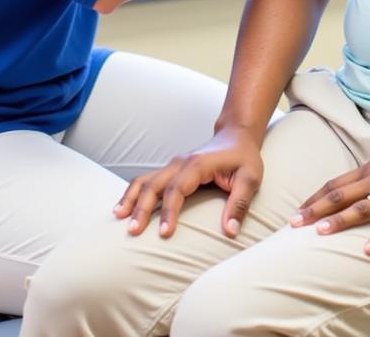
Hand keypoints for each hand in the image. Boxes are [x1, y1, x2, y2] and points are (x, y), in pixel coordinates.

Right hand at [113, 125, 263, 238]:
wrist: (236, 135)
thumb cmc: (244, 158)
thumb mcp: (250, 179)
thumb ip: (239, 204)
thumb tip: (230, 232)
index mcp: (198, 165)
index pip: (177, 189)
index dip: (169, 211)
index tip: (165, 234)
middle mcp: (181, 163)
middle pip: (154, 185)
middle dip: (141, 208)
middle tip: (133, 232)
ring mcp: (173, 165)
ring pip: (145, 180)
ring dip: (131, 198)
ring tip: (119, 218)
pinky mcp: (171, 169)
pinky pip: (147, 180)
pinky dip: (133, 192)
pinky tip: (123, 207)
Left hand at [290, 147, 369, 254]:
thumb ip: (367, 178)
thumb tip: (346, 191)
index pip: (334, 185)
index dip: (314, 199)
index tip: (296, 212)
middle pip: (340, 196)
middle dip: (315, 210)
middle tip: (294, 224)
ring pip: (362, 208)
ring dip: (340, 220)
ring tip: (321, 232)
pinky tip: (368, 250)